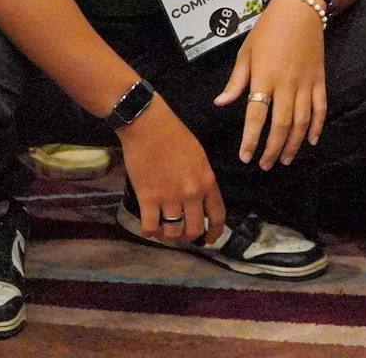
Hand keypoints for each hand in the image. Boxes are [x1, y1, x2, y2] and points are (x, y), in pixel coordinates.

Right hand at [116, 95, 224, 243]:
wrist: (148, 125)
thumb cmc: (174, 135)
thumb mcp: (199, 157)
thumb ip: (202, 179)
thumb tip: (200, 200)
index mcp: (208, 181)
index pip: (217, 216)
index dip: (214, 233)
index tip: (209, 240)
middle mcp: (192, 193)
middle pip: (194, 229)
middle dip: (188, 237)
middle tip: (180, 234)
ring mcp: (170, 197)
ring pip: (173, 232)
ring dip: (168, 235)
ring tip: (163, 230)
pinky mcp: (148, 198)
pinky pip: (150, 228)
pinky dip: (150, 232)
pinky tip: (149, 226)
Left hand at [214, 0, 326, 168]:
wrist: (300, 10)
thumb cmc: (267, 30)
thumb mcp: (246, 52)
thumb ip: (236, 81)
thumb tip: (221, 103)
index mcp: (264, 78)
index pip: (256, 116)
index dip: (250, 139)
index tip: (245, 157)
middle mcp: (286, 84)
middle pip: (281, 125)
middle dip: (273, 149)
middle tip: (265, 165)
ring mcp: (306, 84)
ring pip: (301, 122)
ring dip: (293, 144)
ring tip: (285, 160)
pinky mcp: (319, 80)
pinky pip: (320, 109)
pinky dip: (317, 127)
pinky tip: (310, 141)